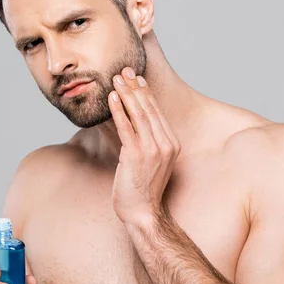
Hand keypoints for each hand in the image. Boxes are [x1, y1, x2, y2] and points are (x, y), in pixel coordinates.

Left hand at [107, 67, 180, 223]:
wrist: (143, 212)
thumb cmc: (143, 189)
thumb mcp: (149, 162)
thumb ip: (144, 142)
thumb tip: (128, 124)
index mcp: (171, 144)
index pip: (157, 112)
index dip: (145, 93)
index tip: (136, 78)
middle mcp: (165, 144)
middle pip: (148, 109)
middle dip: (135, 88)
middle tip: (124, 71)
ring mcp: (152, 150)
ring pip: (139, 115)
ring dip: (126, 94)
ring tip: (116, 79)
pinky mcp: (136, 156)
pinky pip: (126, 128)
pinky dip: (119, 111)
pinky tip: (112, 98)